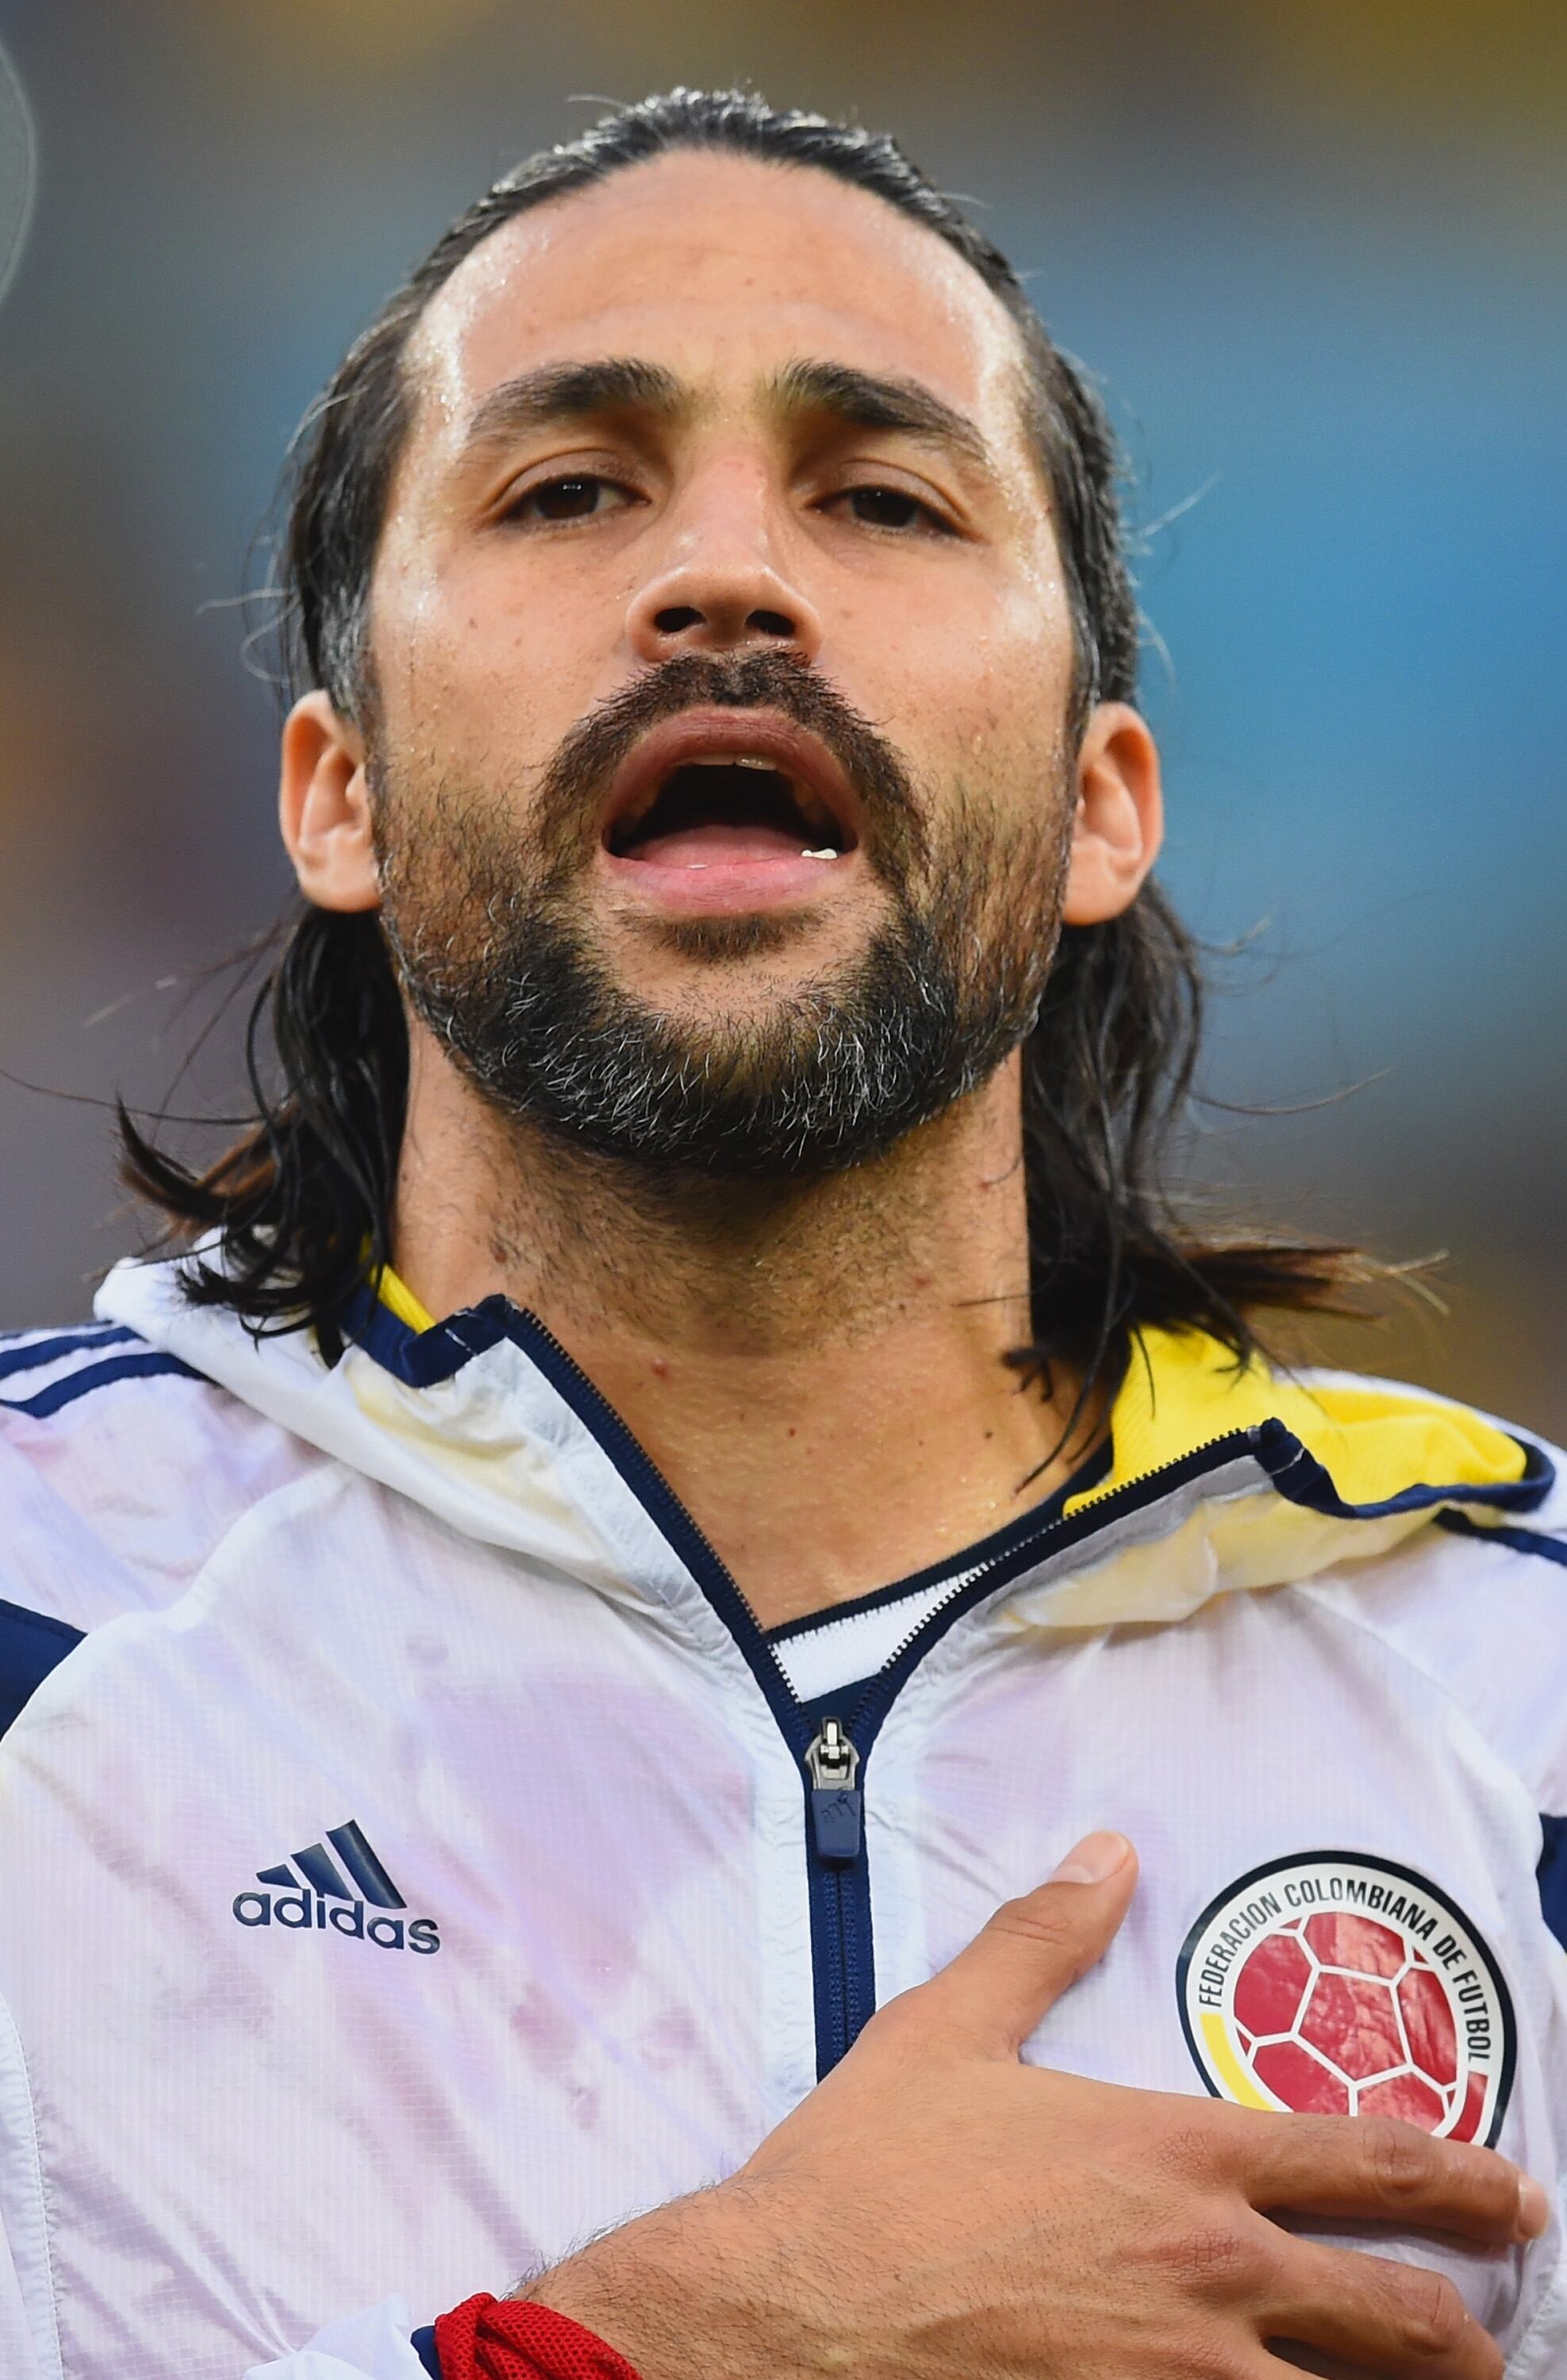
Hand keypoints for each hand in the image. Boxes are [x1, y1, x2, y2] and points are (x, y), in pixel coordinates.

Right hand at [527, 1832, 1545, 2377]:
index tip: (1515, 2196)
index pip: (1371, 2163)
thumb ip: (1040, 1936)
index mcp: (1179, 2158)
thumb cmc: (866, 2177)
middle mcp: (1213, 2273)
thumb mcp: (946, 2029)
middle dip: (1468, 2331)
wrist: (781, 2316)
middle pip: (1405, 2317)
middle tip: (1494, 2332)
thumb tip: (1106, 1852)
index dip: (1465, 2180)